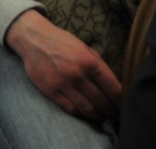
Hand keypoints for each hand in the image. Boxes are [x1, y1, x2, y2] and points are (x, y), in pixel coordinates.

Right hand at [3, 9, 121, 122]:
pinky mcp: (51, 91)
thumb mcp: (85, 48)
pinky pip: (71, 109)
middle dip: (111, 111)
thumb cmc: (62, 42)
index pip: (113, 89)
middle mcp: (78, 74)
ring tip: (102, 117)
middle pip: (102, 101)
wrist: (33, 39)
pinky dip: (81, 114)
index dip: (120, 101)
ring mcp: (64, 84)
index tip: (122, 106)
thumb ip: (98, 66)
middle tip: (115, 115)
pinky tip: (85, 114)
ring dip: (98, 116)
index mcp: (90, 61)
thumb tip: (113, 85)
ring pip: (87, 109)